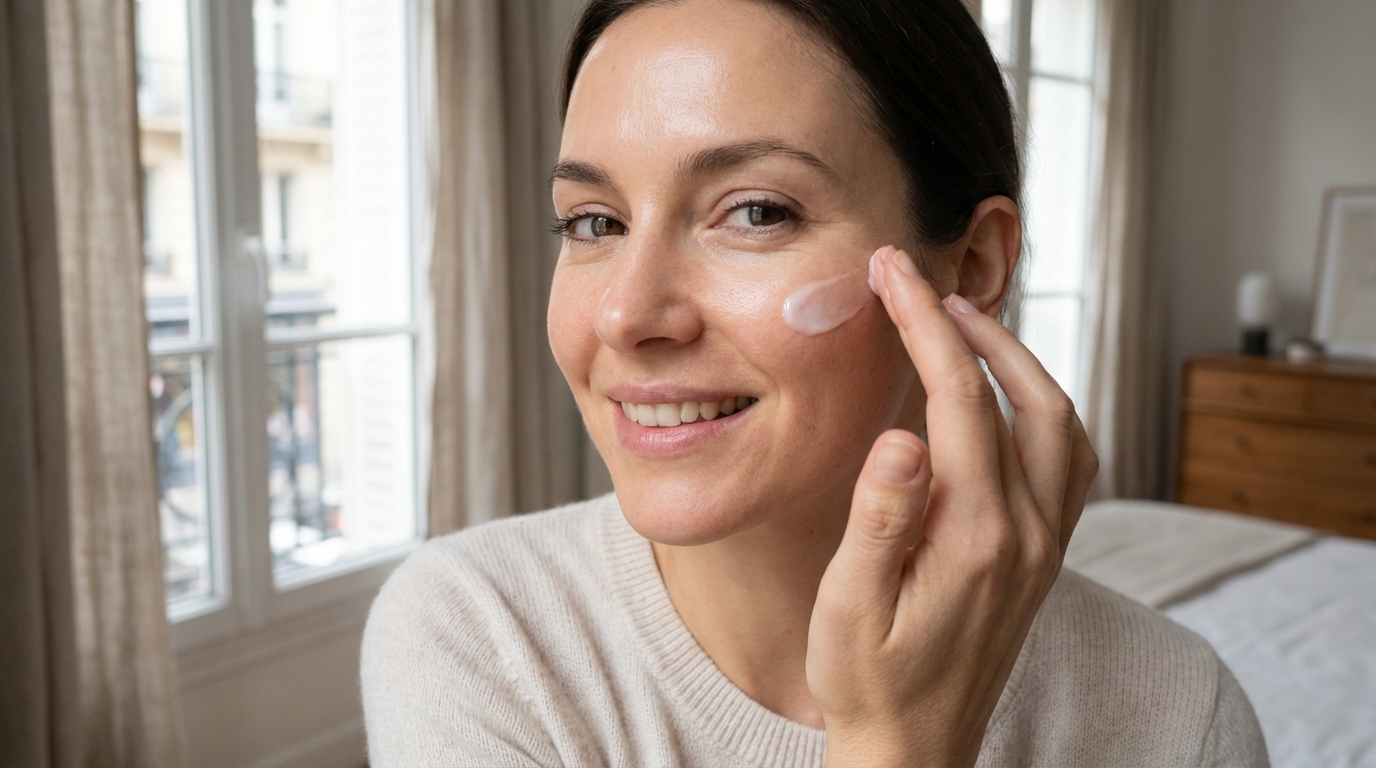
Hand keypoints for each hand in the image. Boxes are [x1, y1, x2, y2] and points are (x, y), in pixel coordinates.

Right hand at [805, 246, 1097, 766]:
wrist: (915, 748)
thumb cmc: (868, 681)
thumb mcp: (849, 606)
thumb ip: (879, 519)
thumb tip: (901, 435)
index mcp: (974, 538)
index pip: (958, 402)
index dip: (924, 327)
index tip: (891, 275)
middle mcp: (1026, 534)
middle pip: (1024, 397)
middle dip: (974, 326)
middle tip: (919, 284)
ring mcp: (1044, 544)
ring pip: (1059, 423)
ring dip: (1018, 361)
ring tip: (963, 323)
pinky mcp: (1043, 555)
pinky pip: (1067, 461)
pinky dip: (1042, 406)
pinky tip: (1006, 397)